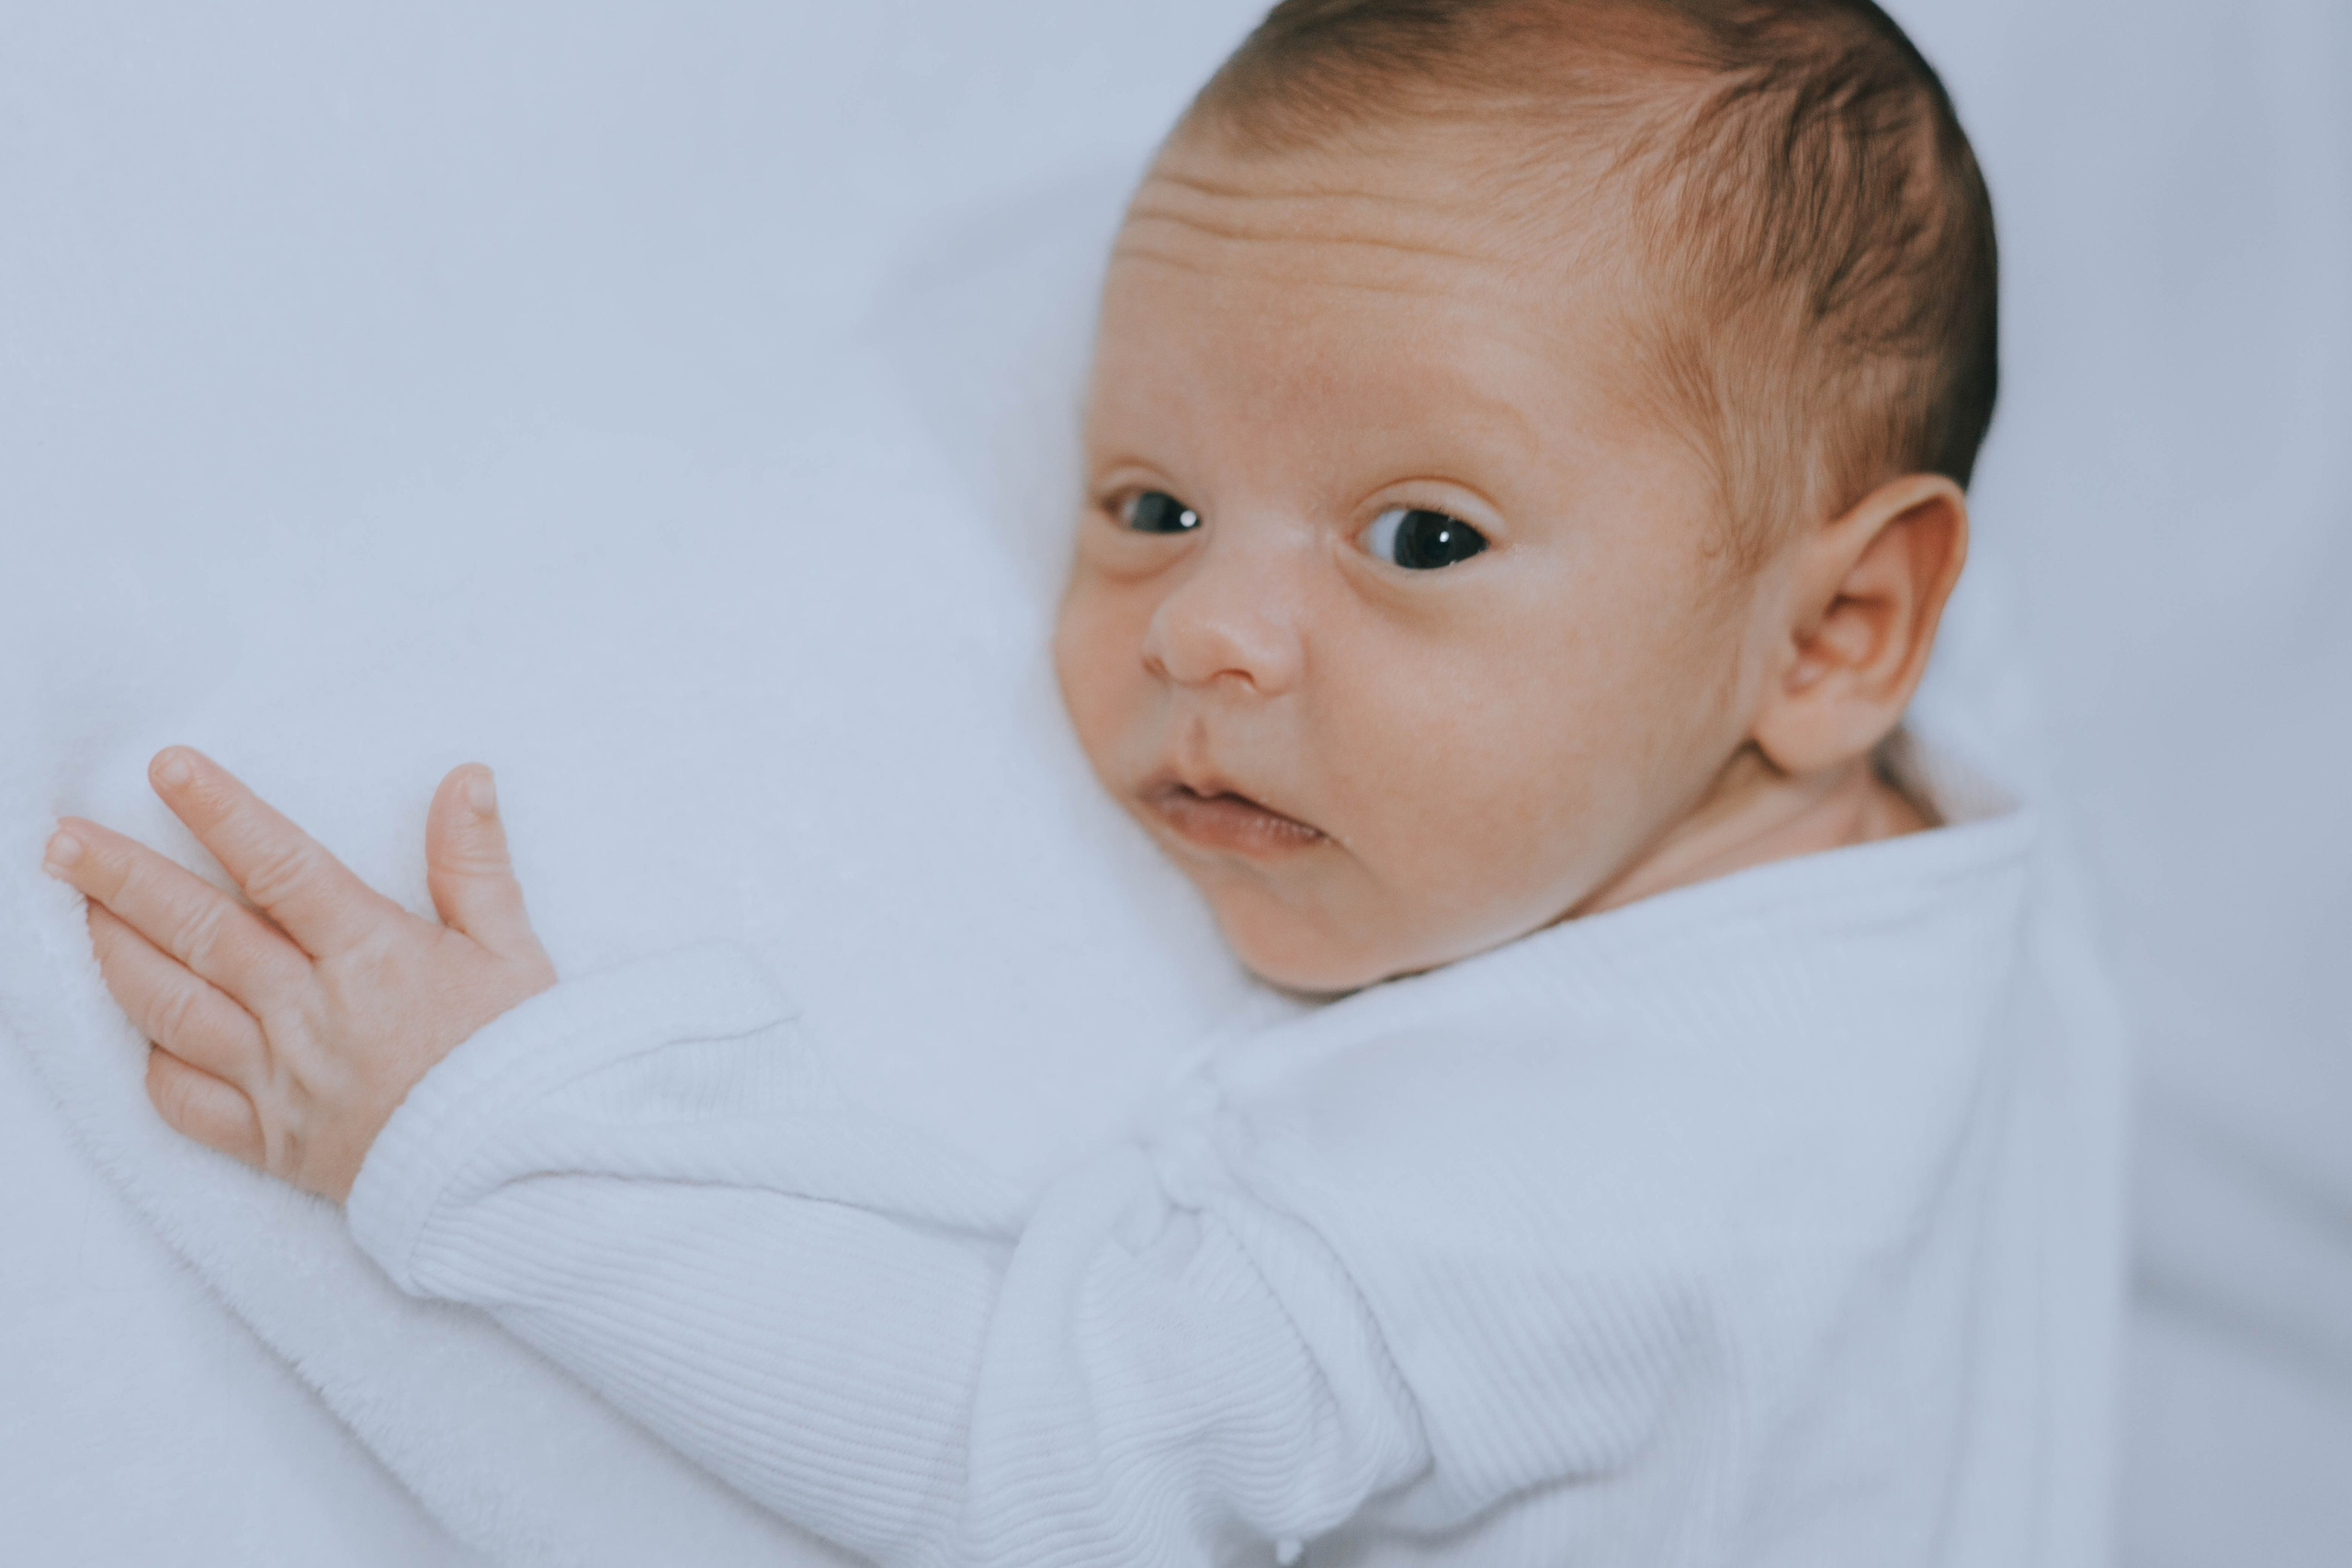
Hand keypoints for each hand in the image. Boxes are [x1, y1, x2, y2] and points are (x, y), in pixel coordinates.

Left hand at [42, 746, 557, 1202]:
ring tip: (79, 910)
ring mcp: (281, 1080)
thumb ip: (476, 865)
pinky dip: (152, 1062)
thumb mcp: (515, 953)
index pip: (283, 868)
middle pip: (203, 932)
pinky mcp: (270, 1141)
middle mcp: (312, 1014)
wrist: (522, 1180)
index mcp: (375, 958)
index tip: (169, 768)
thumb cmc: (521, 1061)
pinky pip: (186, 1102)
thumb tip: (466, 779)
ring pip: (175, 1009)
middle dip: (125, 879)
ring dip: (117, 954)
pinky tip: (136, 1029)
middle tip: (62, 839)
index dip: (223, 813)